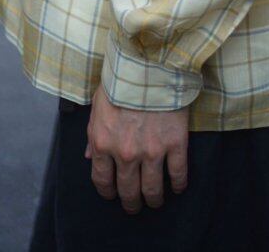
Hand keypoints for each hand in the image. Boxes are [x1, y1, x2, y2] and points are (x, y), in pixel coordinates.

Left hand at [84, 83, 189, 213]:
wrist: (148, 62)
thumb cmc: (120, 79)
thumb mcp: (98, 104)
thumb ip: (93, 133)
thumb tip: (90, 157)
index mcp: (103, 142)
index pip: (102, 180)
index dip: (107, 192)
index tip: (113, 195)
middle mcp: (126, 153)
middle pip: (128, 191)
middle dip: (131, 203)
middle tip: (135, 205)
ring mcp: (152, 151)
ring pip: (153, 189)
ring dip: (154, 199)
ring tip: (156, 201)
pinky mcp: (175, 143)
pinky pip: (178, 173)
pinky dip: (178, 184)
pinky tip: (178, 187)